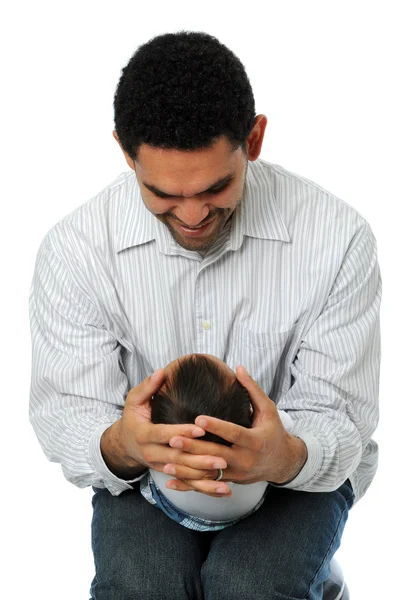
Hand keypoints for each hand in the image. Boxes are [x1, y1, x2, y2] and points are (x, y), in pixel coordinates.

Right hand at [114, 369, 227, 485]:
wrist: (125, 445)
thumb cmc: (133, 418)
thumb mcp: (133, 401)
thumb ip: (148, 387)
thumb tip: (162, 372)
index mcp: (144, 434)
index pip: (165, 434)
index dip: (182, 433)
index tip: (200, 429)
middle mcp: (152, 454)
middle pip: (177, 459)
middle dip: (199, 459)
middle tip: (221, 458)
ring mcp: (160, 466)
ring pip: (184, 474)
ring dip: (205, 476)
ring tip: (224, 472)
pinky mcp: (169, 474)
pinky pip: (188, 483)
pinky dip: (205, 488)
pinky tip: (222, 489)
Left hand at [164, 365, 307, 495]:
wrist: (283, 462)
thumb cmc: (274, 431)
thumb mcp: (269, 409)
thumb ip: (252, 389)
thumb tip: (238, 368)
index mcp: (255, 441)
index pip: (233, 433)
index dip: (216, 426)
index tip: (198, 419)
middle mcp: (245, 460)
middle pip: (216, 455)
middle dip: (194, 448)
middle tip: (173, 439)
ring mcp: (237, 473)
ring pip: (209, 473)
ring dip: (187, 469)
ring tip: (167, 461)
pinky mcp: (230, 481)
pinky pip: (207, 484)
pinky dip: (189, 484)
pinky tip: (171, 482)